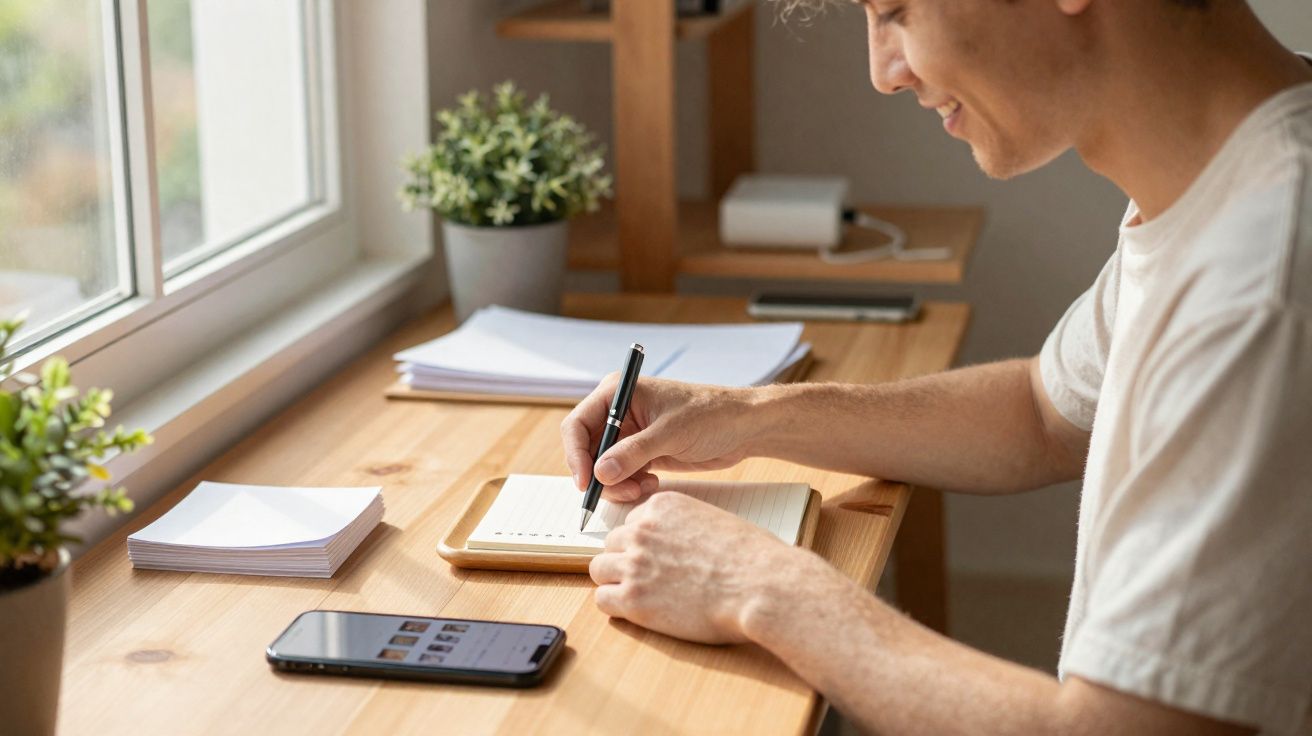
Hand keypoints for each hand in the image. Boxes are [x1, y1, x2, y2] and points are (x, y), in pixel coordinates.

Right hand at [560, 376, 760, 501]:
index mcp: (619, 392)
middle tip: (625, 492)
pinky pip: (622, 475)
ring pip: (603, 468)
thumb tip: (600, 473)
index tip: (586, 483)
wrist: (745, 427)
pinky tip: (652, 484)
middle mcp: (619, 412)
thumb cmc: (712, 414)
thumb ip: (633, 453)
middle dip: (600, 475)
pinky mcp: (643, 452)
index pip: (578, 424)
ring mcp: (630, 434)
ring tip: (644, 488)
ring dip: (618, 484)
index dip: (576, 455)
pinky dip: (631, 485)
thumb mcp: (671, 433)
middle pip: (587, 450)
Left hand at [588, 491, 810, 643]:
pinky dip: (616, 607)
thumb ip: (685, 527)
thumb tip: (676, 543)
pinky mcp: (633, 599)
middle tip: (647, 579)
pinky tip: (638, 611)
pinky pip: (602, 600)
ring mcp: (634, 564)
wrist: (761, 586)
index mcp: (662, 506)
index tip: (655, 558)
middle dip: (626, 560)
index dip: (643, 543)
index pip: (632, 521)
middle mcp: (642, 530)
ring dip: (616, 582)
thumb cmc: (751, 558)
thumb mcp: (714, 522)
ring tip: (640, 596)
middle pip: (612, 543)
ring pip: (600, 569)